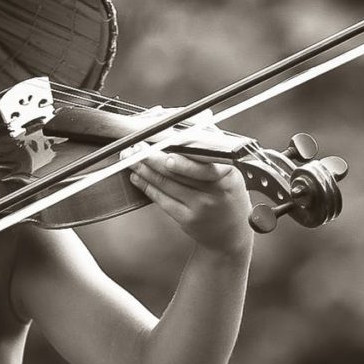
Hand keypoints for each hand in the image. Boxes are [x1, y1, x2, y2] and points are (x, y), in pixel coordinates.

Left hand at [129, 152, 253, 257]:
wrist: (232, 233)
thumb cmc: (229, 197)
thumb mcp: (232, 173)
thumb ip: (213, 151)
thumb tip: (192, 129)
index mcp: (226, 175)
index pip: (200, 163)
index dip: (178, 157)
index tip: (161, 146)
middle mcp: (214, 191)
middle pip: (177, 172)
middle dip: (152, 158)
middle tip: (137, 149)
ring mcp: (199, 206)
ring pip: (166, 184)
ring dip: (144, 170)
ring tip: (131, 160)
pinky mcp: (187, 219)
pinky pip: (162, 200)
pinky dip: (147, 187)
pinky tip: (137, 178)